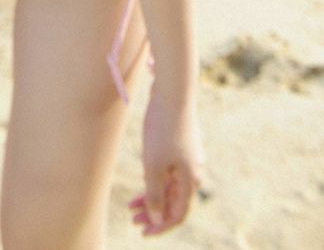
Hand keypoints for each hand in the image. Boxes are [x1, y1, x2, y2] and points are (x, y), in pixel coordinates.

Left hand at [128, 89, 204, 236]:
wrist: (172, 92)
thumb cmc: (163, 128)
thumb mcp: (154, 165)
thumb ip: (155, 193)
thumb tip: (156, 217)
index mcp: (190, 180)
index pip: (178, 214)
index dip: (161, 226)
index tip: (143, 231)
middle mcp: (192, 172)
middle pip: (173, 201)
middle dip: (153, 213)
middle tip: (133, 220)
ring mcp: (187, 158)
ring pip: (169, 186)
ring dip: (152, 198)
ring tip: (131, 206)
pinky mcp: (180, 146)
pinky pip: (168, 172)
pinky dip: (155, 181)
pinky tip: (142, 182)